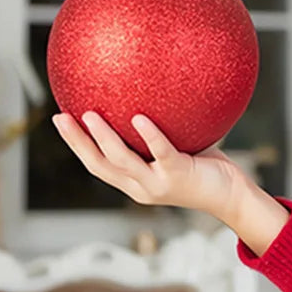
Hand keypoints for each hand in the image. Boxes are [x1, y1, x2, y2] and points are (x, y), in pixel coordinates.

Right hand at [52, 111, 247, 222]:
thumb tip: (153, 96)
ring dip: (103, 138)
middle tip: (60, 118)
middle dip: (76, 142)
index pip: (98, 165)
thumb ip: (163, 134)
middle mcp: (141, 187)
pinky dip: (149, 136)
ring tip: (91, 115)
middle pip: (99, 165)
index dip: (77, 146)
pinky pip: (161, 153)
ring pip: (122, 161)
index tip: (63, 122)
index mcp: (136, 183)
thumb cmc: (207, 170)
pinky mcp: (178, 176)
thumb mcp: (178, 151)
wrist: (232, 196)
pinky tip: (139, 118)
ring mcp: (158, 184)